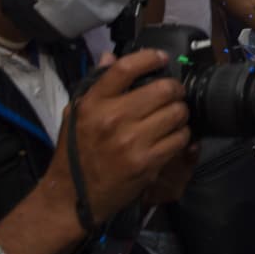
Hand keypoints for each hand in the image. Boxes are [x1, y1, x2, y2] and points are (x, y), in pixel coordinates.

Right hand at [42, 49, 190, 225]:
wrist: (72, 197)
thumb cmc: (75, 153)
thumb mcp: (75, 114)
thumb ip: (95, 84)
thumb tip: (110, 57)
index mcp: (93, 103)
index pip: (125, 68)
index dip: (149, 58)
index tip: (161, 58)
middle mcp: (113, 118)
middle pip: (162, 89)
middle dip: (175, 90)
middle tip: (175, 94)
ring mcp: (131, 141)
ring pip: (176, 113)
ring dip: (180, 113)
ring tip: (174, 116)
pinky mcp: (146, 162)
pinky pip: (179, 139)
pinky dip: (182, 135)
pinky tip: (174, 137)